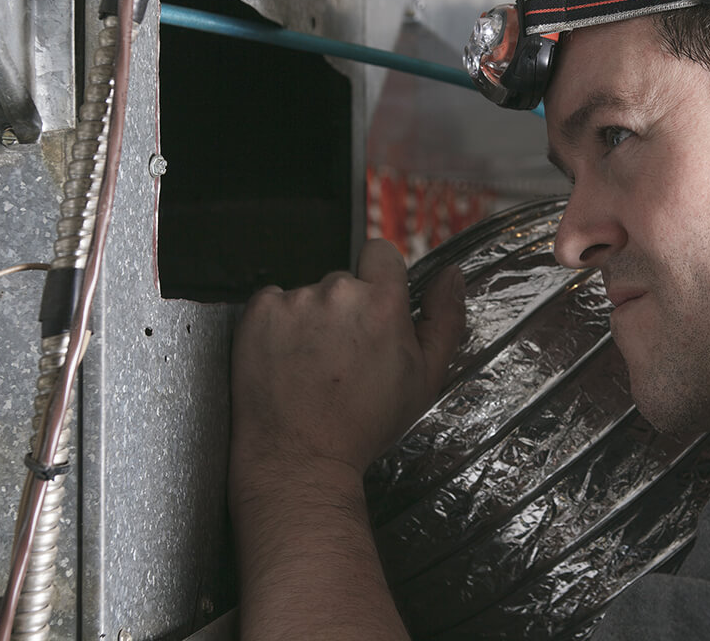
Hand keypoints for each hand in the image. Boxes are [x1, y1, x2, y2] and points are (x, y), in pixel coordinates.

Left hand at [229, 239, 466, 495]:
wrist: (301, 458)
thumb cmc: (364, 423)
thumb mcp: (425, 377)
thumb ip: (445, 318)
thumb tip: (452, 275)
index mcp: (382, 303)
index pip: (380, 252)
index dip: (378, 276)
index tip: (373, 307)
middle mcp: (337, 292)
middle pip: (344, 281)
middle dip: (345, 309)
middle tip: (344, 356)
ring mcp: (294, 301)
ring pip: (309, 296)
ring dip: (311, 319)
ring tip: (313, 365)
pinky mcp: (258, 314)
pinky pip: (272, 303)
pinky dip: (277, 325)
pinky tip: (286, 359)